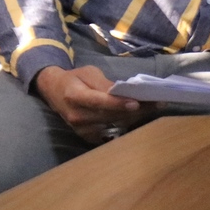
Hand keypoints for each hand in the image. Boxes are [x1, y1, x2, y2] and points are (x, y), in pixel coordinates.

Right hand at [34, 65, 151, 144]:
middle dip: (134, 109)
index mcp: (74, 95)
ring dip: (134, 117)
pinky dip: (125, 124)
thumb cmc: (74, 78)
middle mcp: (77, 115)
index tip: (136, 102)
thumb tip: (123, 92)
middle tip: (156, 102)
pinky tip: (137, 117)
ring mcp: (81, 129)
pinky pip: (110, 133)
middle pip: (110, 115)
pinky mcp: (86, 136)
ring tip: (152, 108)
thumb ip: (104, 84)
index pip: (98, 101)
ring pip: (113, 124)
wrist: (54, 91)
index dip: (117, 103)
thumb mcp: (88, 73)